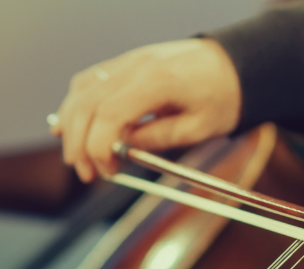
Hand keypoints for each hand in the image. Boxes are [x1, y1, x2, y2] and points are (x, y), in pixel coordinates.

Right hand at [50, 38, 241, 182]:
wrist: (233, 66)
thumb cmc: (222, 97)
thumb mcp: (197, 129)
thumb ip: (156, 139)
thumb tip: (121, 151)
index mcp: (157, 81)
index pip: (109, 113)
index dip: (98, 147)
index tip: (106, 171)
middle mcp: (136, 65)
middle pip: (86, 103)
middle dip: (78, 142)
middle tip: (86, 173)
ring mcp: (127, 60)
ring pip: (81, 90)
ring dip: (71, 125)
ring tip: (77, 157)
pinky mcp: (124, 63)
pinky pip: (88, 81)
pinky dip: (76, 105)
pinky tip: (72, 127)